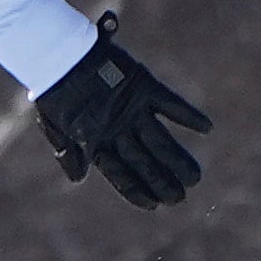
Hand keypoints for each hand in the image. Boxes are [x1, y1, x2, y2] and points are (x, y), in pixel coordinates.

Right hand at [35, 15, 210, 208]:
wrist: (59, 55)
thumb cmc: (54, 92)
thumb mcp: (56, 128)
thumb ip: (69, 153)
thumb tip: (79, 180)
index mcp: (99, 143)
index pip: (121, 174)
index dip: (137, 190)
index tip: (155, 205)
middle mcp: (120, 129)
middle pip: (145, 161)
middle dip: (162, 180)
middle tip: (180, 198)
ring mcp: (134, 110)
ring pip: (161, 140)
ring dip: (177, 158)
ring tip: (195, 177)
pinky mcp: (145, 87)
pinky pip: (171, 104)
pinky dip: (188, 115)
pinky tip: (206, 128)